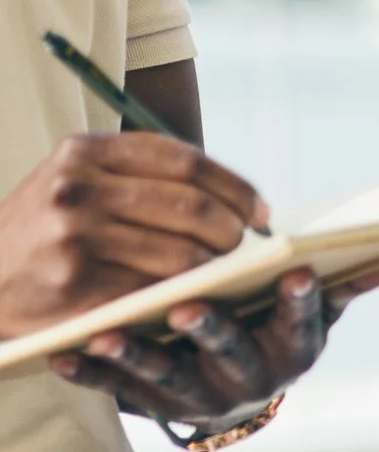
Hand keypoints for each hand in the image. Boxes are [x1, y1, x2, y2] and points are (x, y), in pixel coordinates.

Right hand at [0, 132, 266, 337]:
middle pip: (191, 207)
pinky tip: (192, 299)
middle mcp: (78, 188)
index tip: (260, 211)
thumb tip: (235, 198)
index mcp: (85, 152)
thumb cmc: (45, 230)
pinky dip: (183, 297)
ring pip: (181, 255)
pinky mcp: (76, 285)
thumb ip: (142, 177)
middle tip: (243, 248)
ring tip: (221, 274)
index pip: (185, 160)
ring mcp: (75, 237)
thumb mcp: (77, 182)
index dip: (233, 186)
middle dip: (231, 232)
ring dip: (214, 269)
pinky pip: (154, 292)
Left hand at [48, 259, 378, 427]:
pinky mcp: (154, 405)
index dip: (298, 302)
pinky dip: (93, 373)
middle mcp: (251, 381)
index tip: (295, 273)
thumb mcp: (313, 313)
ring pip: (171, 379)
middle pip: (233, 356)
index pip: (303, 325)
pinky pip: (119, 391)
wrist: (228, 395)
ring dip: (141, 357)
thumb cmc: (271, 332)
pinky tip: (65, 353)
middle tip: (188, 308)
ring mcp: (201, 397)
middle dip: (212, 332)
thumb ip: (348, 282)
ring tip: (111, 332)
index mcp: (293, 350)